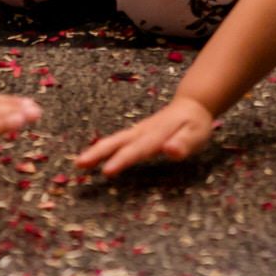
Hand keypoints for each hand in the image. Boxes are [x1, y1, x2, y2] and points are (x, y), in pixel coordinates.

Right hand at [75, 95, 215, 178]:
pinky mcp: (136, 133)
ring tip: (79, 164)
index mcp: (156, 134)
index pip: (137, 150)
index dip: (122, 160)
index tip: (106, 171)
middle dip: (98, 153)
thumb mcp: (196, 134)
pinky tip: (92, 158)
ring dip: (96, 151)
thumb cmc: (195, 124)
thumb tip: (169, 150)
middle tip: (79, 165)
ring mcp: (137, 131)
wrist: (192, 104)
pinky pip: (116, 141)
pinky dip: (102, 149)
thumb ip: (183, 143)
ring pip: (114, 140)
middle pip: (117, 142)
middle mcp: (142, 131)